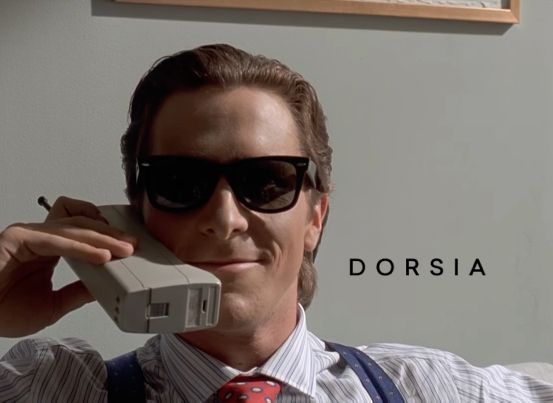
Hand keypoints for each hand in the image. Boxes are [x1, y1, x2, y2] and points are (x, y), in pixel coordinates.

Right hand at [0, 196, 137, 336]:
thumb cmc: (1, 311)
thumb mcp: (51, 306)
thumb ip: (76, 293)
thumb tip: (103, 287)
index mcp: (48, 250)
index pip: (83, 234)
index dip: (107, 238)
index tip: (129, 248)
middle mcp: (40, 238)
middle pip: (83, 226)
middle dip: (111, 235)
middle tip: (133, 244)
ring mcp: (28, 234)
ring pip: (73, 229)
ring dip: (102, 239)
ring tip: (124, 249)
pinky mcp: (18, 237)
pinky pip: (56, 240)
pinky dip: (82, 248)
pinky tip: (101, 256)